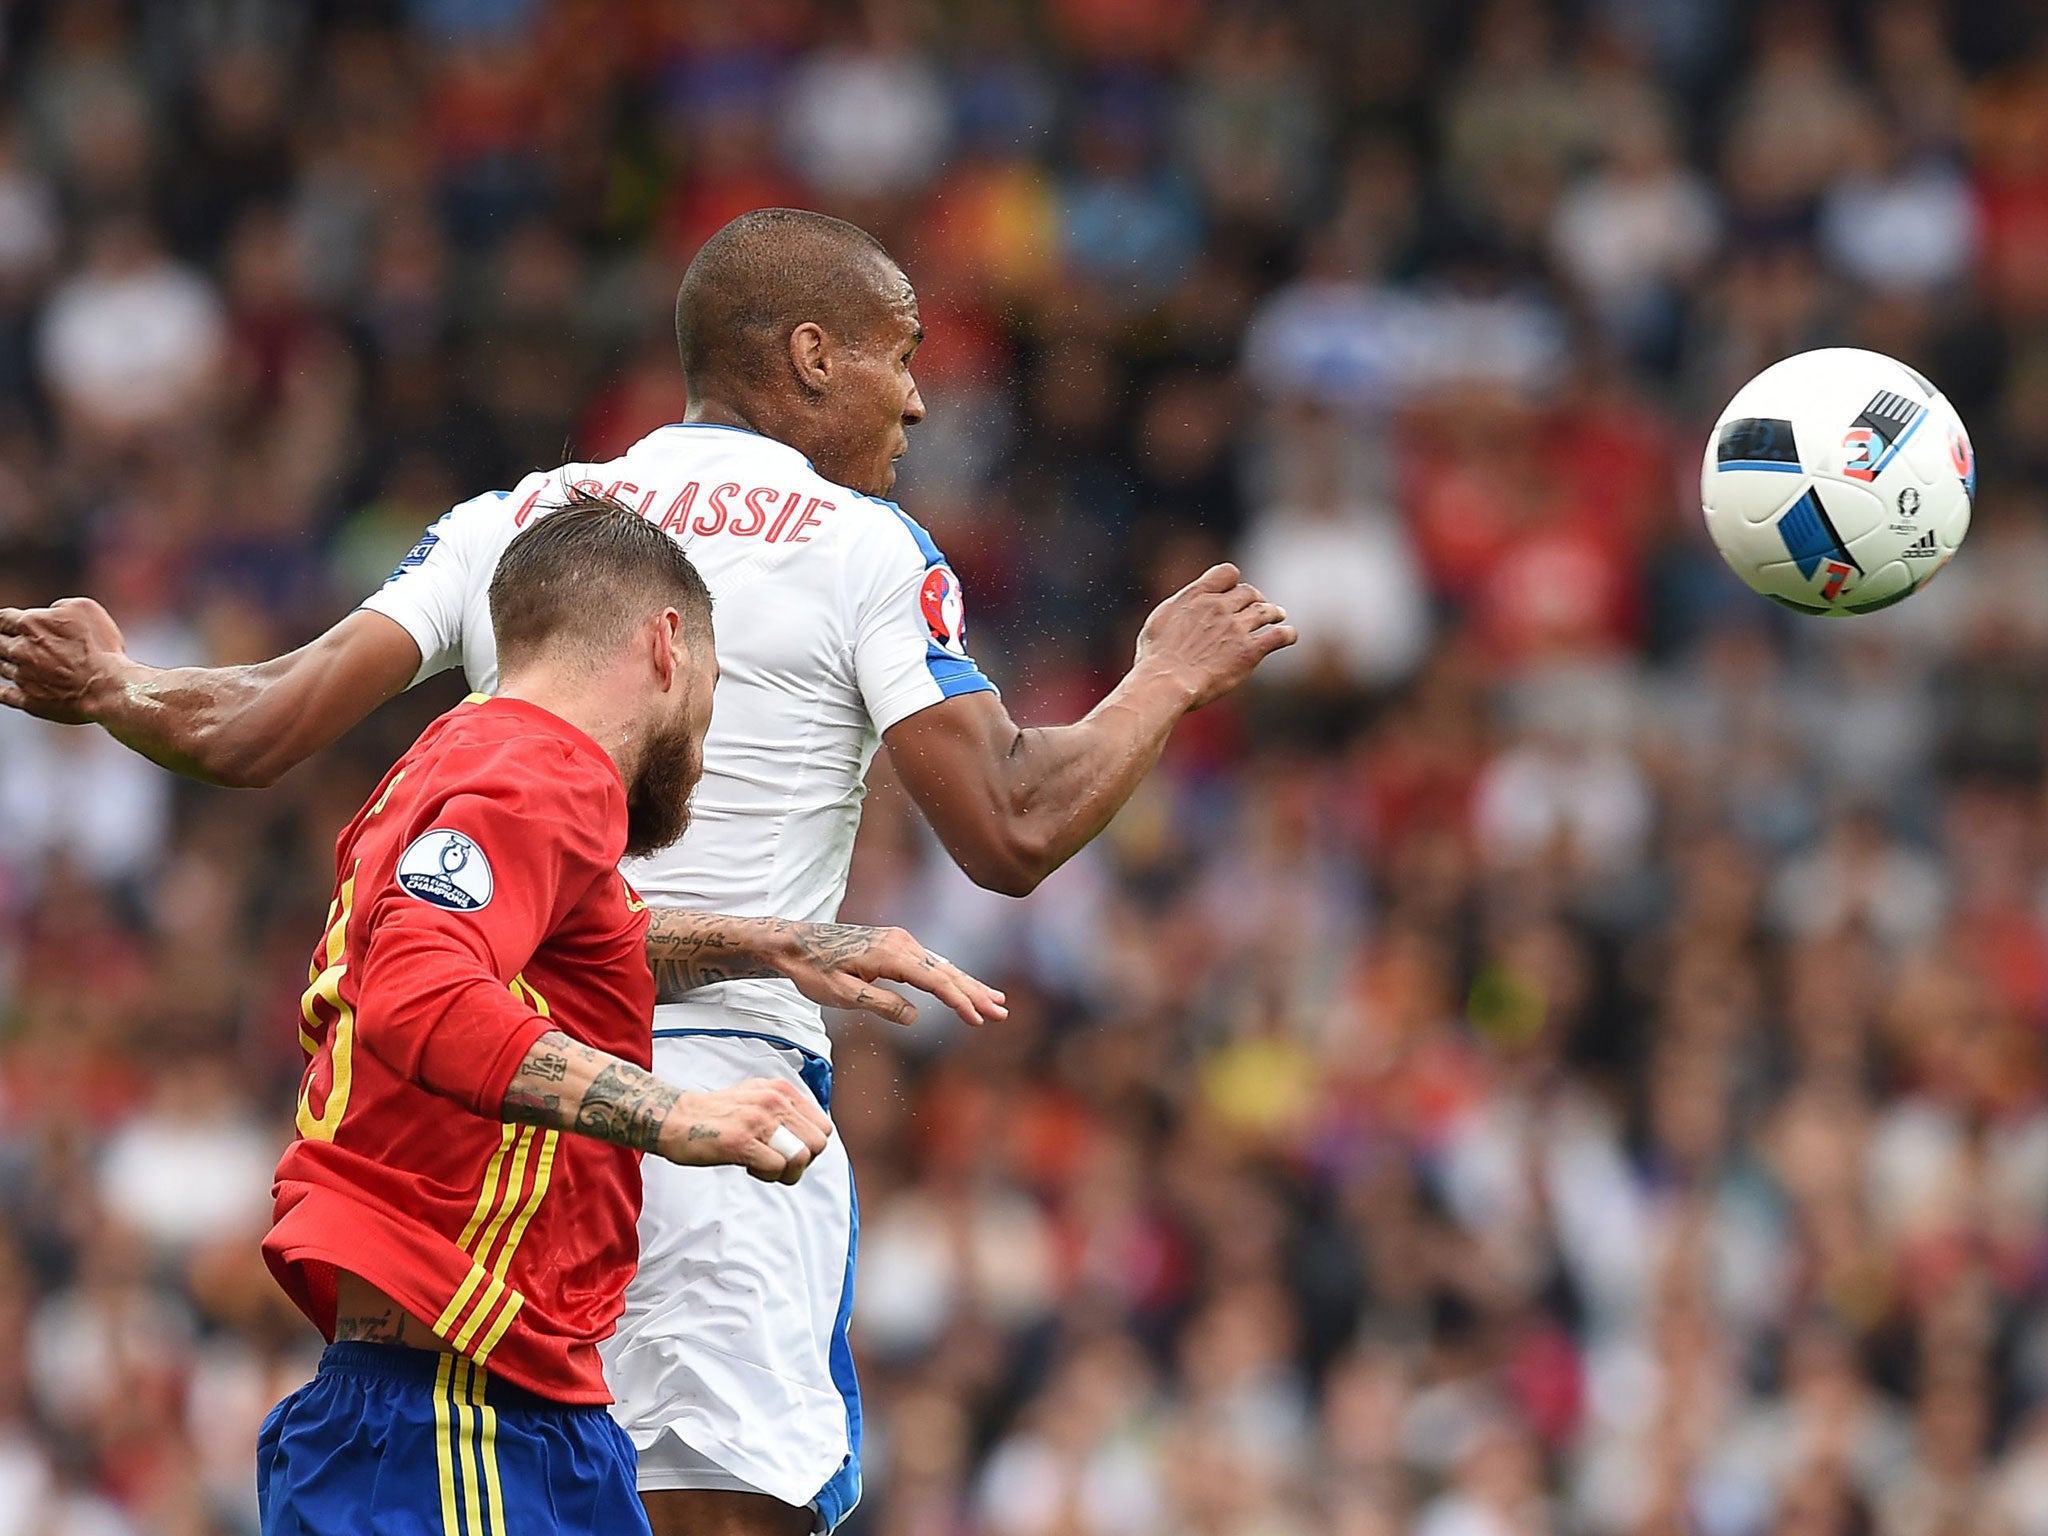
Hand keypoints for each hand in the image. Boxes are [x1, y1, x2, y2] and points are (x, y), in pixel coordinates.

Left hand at [0, 597, 129, 723]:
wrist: (107, 687)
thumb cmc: (100, 647)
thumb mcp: (85, 609)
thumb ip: (60, 606)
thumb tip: (51, 612)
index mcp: (30, 625)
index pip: (2, 618)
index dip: (2, 619)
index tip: (4, 622)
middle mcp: (20, 650)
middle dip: (1, 638)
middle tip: (3, 639)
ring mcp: (22, 676)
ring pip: (1, 666)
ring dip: (3, 661)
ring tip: (6, 659)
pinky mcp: (29, 700)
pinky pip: (4, 695)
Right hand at [662, 1077, 833, 1185]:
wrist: (675, 1118)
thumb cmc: (716, 1114)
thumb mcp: (757, 1096)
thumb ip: (785, 1110)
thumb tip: (810, 1133)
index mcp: (781, 1090)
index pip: (823, 1127)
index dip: (809, 1147)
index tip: (787, 1150)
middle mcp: (774, 1100)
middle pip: (818, 1144)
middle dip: (801, 1162)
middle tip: (776, 1162)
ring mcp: (758, 1119)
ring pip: (801, 1156)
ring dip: (784, 1171)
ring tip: (762, 1164)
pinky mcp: (741, 1141)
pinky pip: (776, 1167)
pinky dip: (766, 1175)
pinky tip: (748, 1166)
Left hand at [770, 922, 1007, 1027]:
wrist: (794, 943)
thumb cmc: (813, 970)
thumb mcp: (841, 995)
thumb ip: (880, 1004)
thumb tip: (916, 1016)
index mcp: (890, 954)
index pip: (934, 981)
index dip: (959, 1002)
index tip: (978, 1019)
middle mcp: (901, 942)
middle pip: (946, 971)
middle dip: (975, 993)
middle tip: (1002, 1013)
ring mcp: (900, 941)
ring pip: (942, 966)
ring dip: (969, 985)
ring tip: (996, 1001)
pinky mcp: (896, 944)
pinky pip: (931, 963)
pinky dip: (951, 976)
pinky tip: (965, 985)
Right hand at [1133, 563, 1296, 709]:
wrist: (1167, 681)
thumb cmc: (1156, 657)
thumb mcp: (1159, 620)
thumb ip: (1180, 607)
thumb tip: (1187, 604)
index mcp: (1197, 595)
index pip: (1227, 573)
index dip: (1234, 581)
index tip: (1234, 591)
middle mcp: (1219, 606)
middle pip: (1249, 592)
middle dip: (1255, 598)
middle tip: (1260, 605)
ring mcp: (1236, 627)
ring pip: (1266, 611)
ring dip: (1274, 612)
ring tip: (1278, 615)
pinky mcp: (1249, 650)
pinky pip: (1278, 636)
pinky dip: (1287, 634)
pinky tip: (1289, 636)